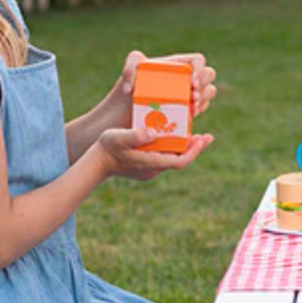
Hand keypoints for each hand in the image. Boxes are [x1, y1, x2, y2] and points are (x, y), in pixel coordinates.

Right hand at [94, 125, 213, 180]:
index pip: (181, 160)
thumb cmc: (106, 148)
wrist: (94, 164)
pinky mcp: (145, 168)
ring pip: (172, 159)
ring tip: (195, 135)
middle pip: (180, 160)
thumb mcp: (118, 138)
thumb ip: (135, 135)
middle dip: (194, 148)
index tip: (205, 139)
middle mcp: (154, 169)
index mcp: (152, 162)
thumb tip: (152, 132)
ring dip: (184, 148)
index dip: (195, 151)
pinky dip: (172, 149)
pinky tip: (174, 138)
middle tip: (206, 136)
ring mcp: (150, 170)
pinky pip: (164, 158)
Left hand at [112, 51, 217, 123]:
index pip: (198, 60)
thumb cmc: (125, 92)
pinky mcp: (187, 108)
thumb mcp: (127, 73)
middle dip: (204, 87)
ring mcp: (187, 93)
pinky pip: (202, 106)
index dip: (200, 69)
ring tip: (191, 109)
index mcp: (176, 65)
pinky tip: (189, 115)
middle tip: (191, 98)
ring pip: (209, 91)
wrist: (123, 115)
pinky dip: (199, 110)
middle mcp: (185, 77)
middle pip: (209, 74)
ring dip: (204, 99)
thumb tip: (136, 83)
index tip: (191, 82)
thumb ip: (131, 65)